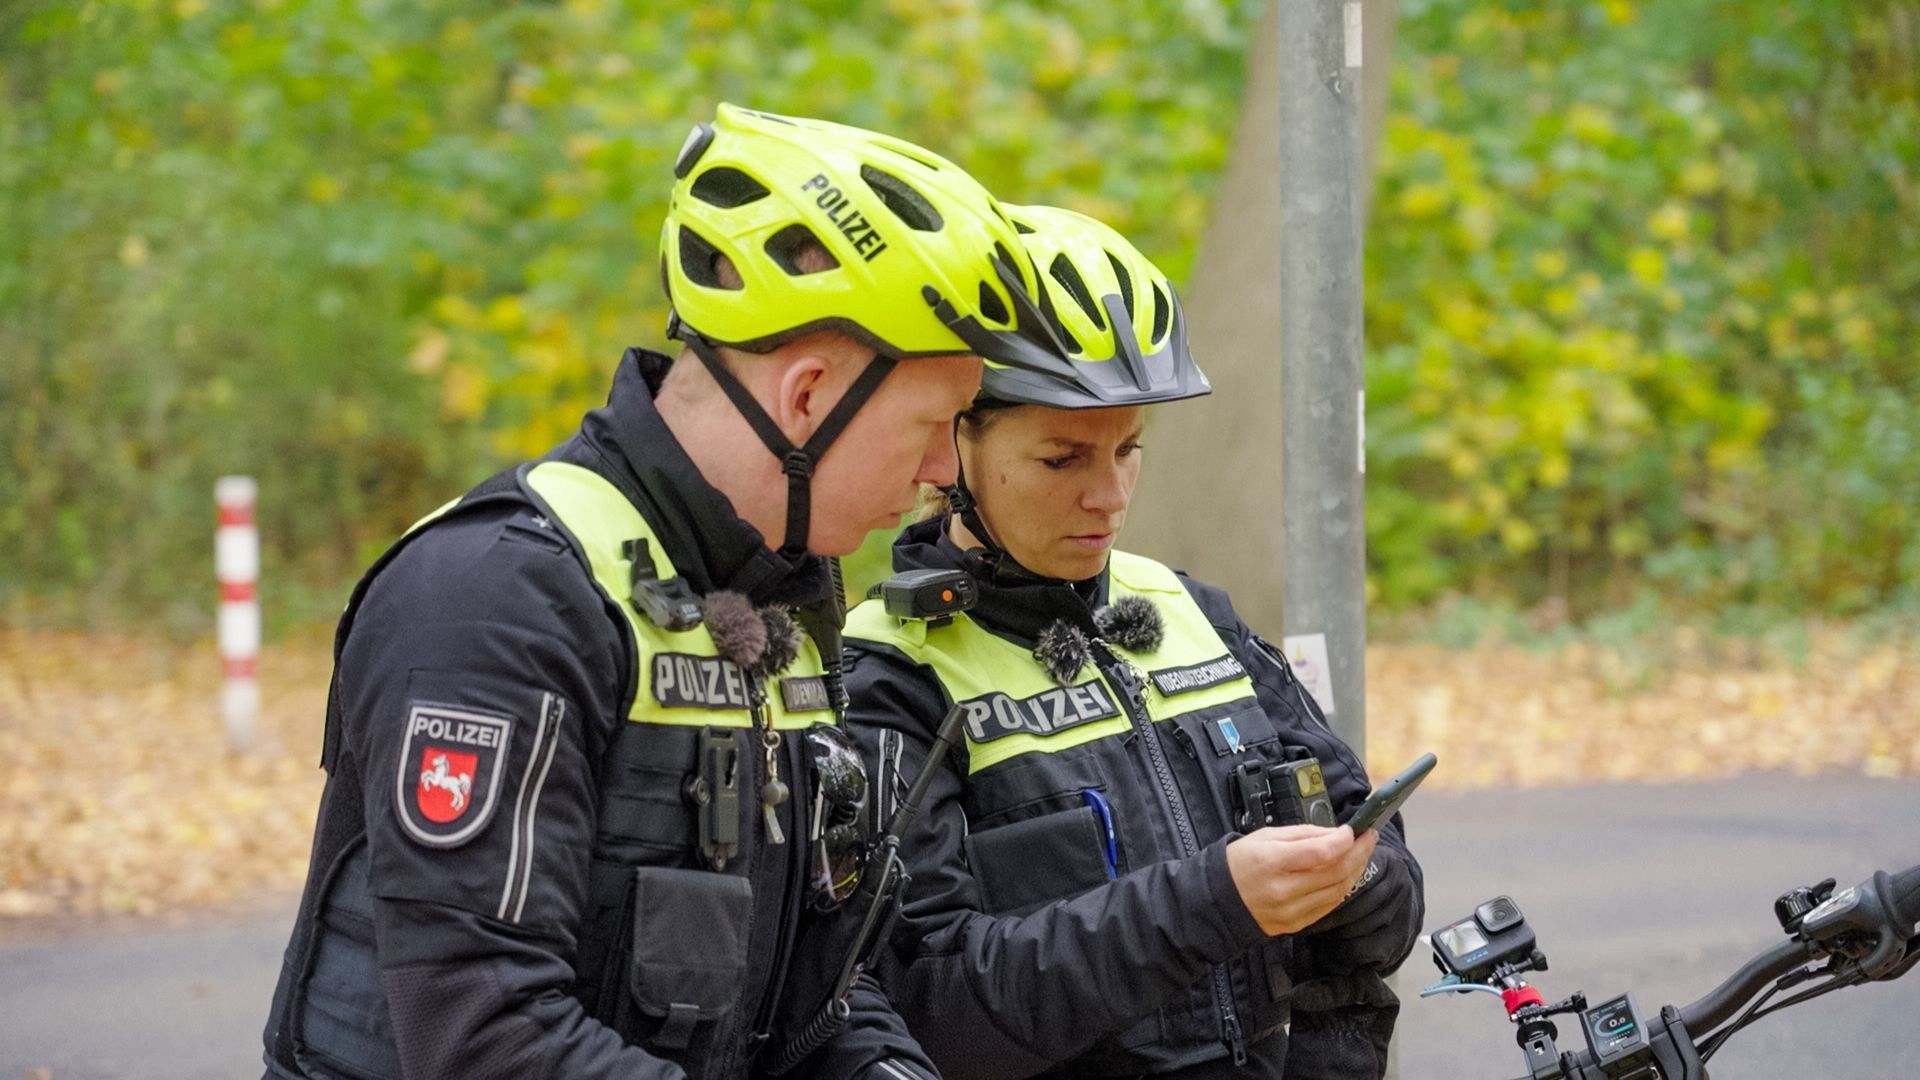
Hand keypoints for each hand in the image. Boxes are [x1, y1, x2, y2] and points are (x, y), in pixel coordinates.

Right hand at [1225, 825, 1377, 935]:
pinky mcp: (1296, 924)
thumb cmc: (1239, 864)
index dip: (1344, 840)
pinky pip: (1329, 905)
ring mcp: (1291, 911)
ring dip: (1356, 870)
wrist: (1217, 901)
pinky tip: (1346, 874)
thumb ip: (1303, 834)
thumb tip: (1335, 834)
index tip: (1353, 830)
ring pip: (1338, 890)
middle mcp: (1284, 890)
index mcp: (1273, 862)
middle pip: (1336, 872)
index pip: (1321, 853)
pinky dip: (1342, 888)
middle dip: (1359, 852)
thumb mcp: (1265, 836)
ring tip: (1361, 854)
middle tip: (1369, 837)